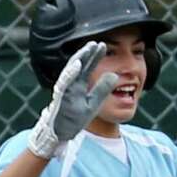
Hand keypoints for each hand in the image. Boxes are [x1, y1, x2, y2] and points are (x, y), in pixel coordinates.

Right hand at [27, 41, 117, 159]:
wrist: (61, 134)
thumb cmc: (74, 118)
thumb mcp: (94, 102)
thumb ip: (103, 89)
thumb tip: (115, 75)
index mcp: (78, 85)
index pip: (88, 67)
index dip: (95, 56)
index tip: (103, 45)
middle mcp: (70, 84)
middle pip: (79, 65)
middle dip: (87, 53)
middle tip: (97, 42)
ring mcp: (64, 89)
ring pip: (71, 70)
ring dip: (79, 58)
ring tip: (88, 48)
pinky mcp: (60, 97)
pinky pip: (64, 82)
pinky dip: (70, 73)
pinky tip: (78, 64)